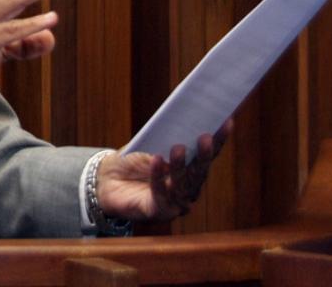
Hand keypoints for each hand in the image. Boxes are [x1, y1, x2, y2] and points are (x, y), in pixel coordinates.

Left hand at [96, 120, 231, 220]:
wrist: (105, 180)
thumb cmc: (132, 160)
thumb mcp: (150, 144)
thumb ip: (167, 137)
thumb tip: (184, 118)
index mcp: (191, 171)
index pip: (209, 155)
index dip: (219, 139)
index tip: (226, 120)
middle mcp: (188, 189)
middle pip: (199, 172)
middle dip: (203, 154)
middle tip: (205, 136)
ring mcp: (175, 203)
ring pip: (183, 184)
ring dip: (180, 166)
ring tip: (177, 147)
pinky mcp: (158, 212)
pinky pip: (160, 193)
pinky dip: (158, 176)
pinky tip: (156, 159)